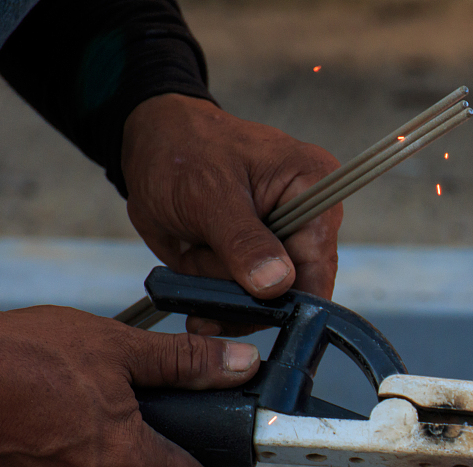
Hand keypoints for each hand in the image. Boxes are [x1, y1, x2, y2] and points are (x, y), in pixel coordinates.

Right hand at [0, 306, 259, 466]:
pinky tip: (30, 420)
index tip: (187, 439)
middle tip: (111, 400)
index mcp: (123, 459)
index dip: (195, 464)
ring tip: (64, 403)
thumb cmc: (23, 355)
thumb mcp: (117, 346)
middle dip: (132, 444)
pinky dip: (47, 457)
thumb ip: (184, 363)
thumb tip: (241, 364)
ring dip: (87, 450)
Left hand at [122, 93, 341, 333]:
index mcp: (313, 186)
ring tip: (194, 257)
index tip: (256, 316)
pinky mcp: (263, 256)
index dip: (294, 298)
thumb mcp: (208, 195)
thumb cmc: (181, 151)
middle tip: (203, 279)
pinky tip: (197, 288)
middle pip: (297, 288)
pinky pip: (250, 296)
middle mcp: (310, 216)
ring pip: (268, 299)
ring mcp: (287, 239)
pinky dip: (221, 297)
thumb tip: (276, 283)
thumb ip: (243, 241)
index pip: (320, 261)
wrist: (152, 144)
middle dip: (247, 295)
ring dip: (225, 290)